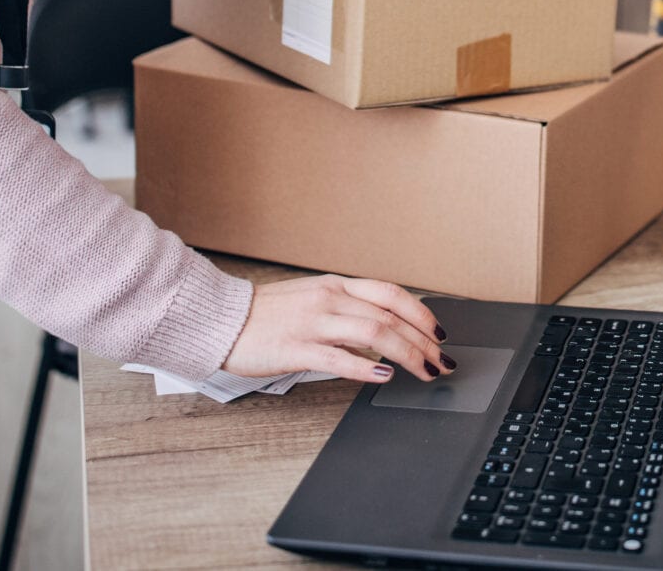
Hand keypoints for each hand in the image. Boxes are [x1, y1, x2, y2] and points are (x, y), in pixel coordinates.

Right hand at [222, 274, 452, 383]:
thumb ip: (345, 308)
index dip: (421, 313)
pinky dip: (365, 366)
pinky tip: (383, 376)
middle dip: (423, 341)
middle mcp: (329, 299)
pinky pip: (338, 357)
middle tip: (440, 361)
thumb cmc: (266, 315)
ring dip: (406, 354)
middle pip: (390, 316)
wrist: (221, 320)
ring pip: (374, 333)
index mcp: (335, 286)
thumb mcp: (312, 299)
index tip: (440, 333)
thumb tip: (383, 327)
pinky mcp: (296, 348)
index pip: (391, 293)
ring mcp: (313, 322)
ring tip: (423, 371)